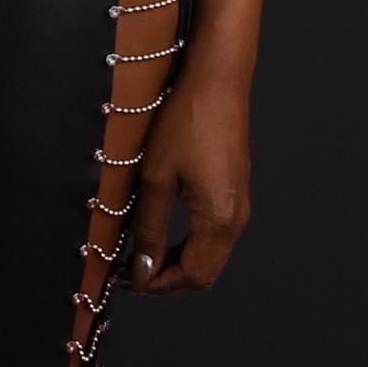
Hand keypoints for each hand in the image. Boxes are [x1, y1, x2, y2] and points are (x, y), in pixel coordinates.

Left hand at [129, 65, 249, 294]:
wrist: (217, 81)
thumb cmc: (186, 122)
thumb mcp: (155, 179)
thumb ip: (149, 229)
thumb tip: (143, 269)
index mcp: (219, 220)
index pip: (193, 276)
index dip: (158, 285)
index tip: (128, 280)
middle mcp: (236, 218)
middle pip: (204, 271)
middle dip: (168, 277)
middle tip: (131, 269)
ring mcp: (239, 205)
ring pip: (210, 254)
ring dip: (177, 260)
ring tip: (141, 251)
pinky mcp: (235, 191)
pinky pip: (214, 233)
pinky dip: (188, 241)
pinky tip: (161, 228)